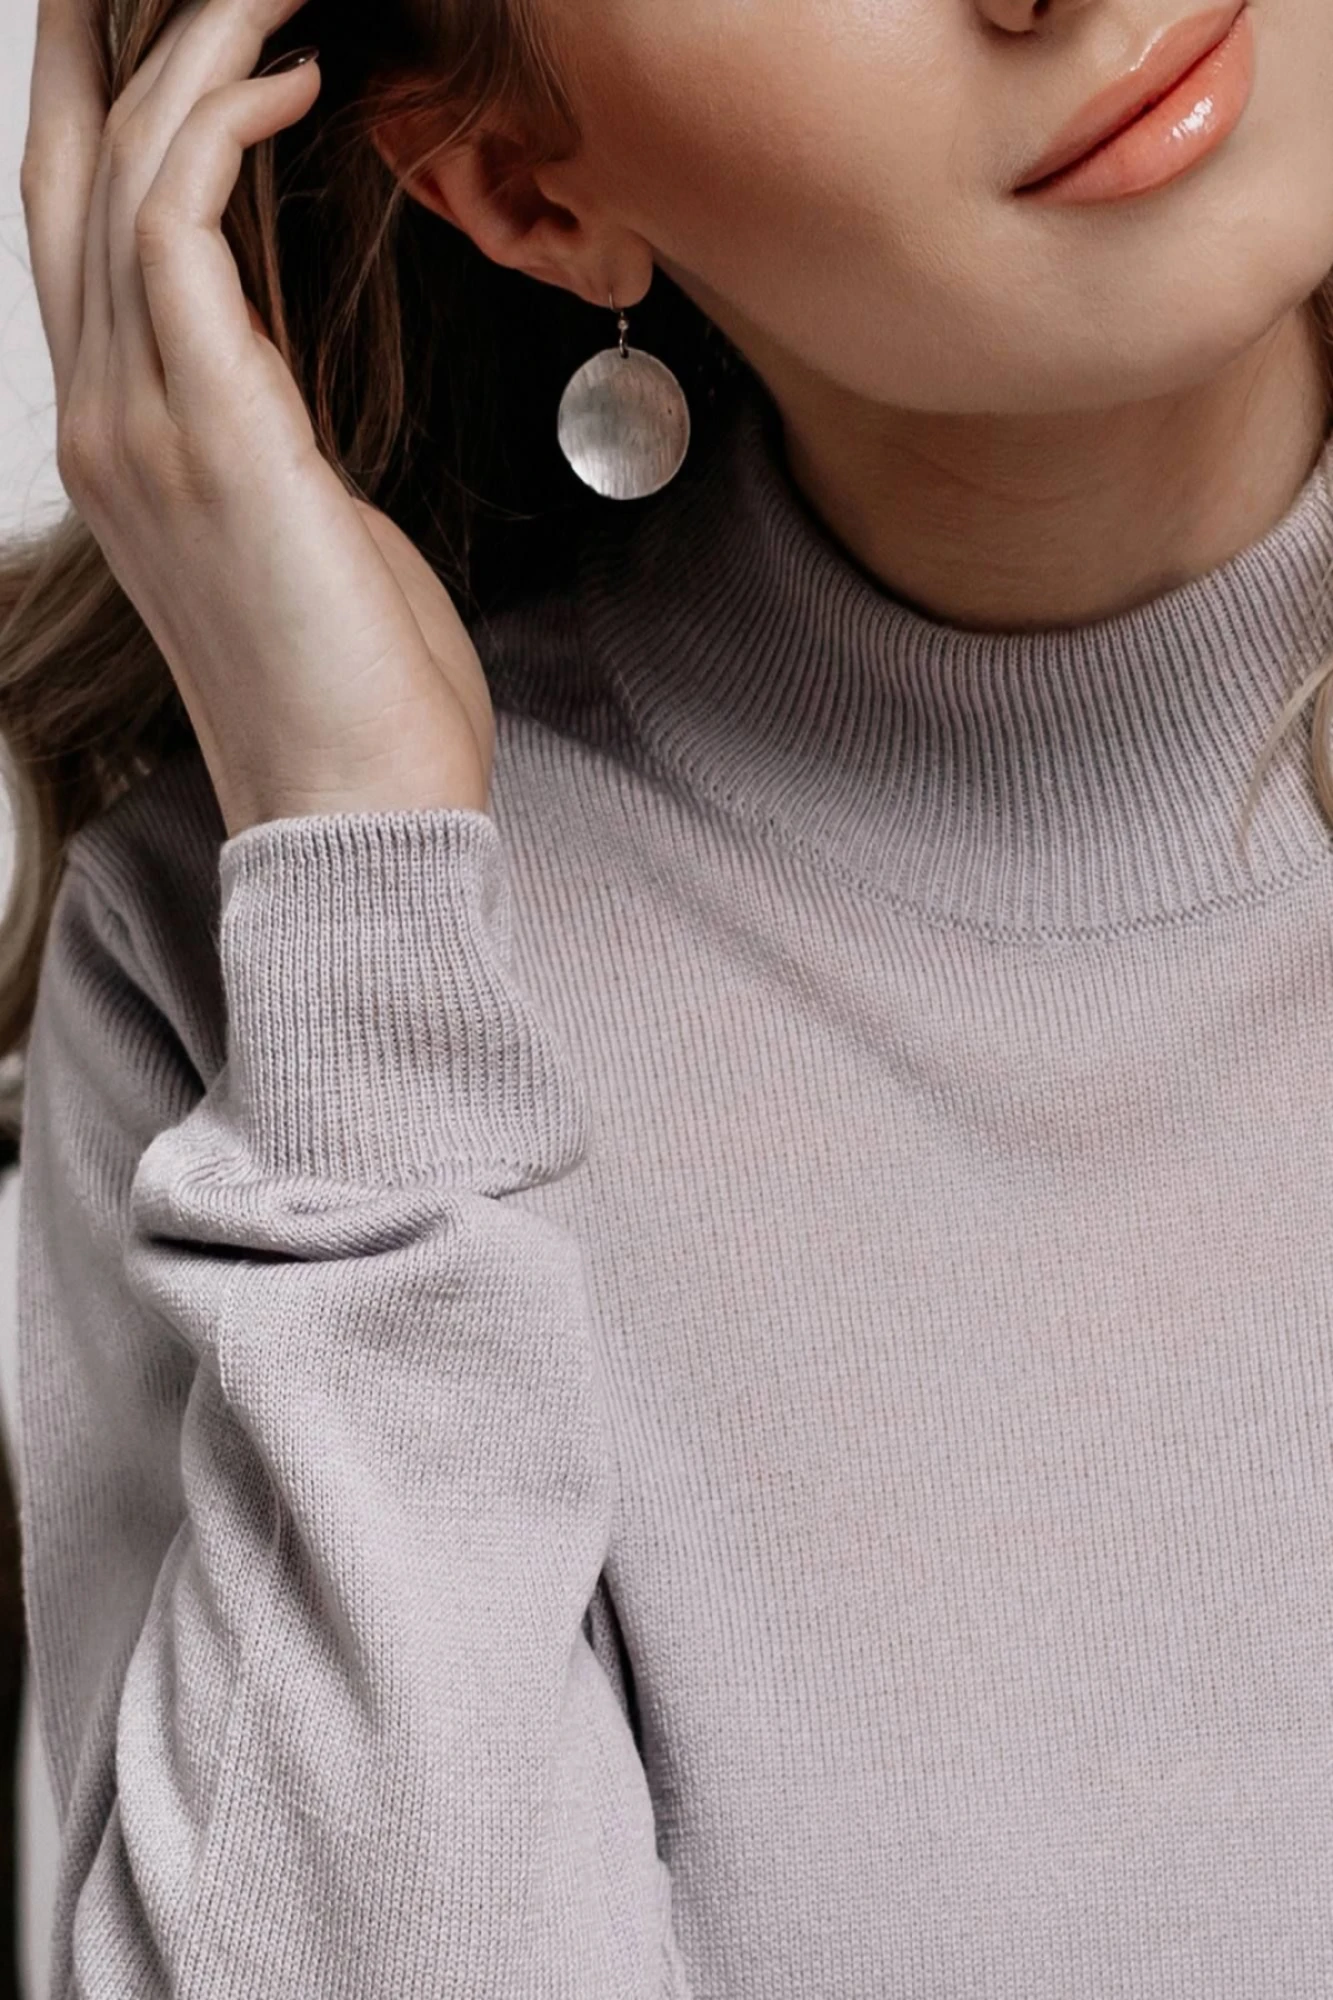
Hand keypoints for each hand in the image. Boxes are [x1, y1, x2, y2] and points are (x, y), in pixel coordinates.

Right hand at [20, 0, 495, 838]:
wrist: (359, 809)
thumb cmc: (353, 685)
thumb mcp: (297, 530)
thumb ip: (261, 435)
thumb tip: (275, 376)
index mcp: (122, 445)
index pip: (81, 236)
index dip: (100, 108)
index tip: (150, 18)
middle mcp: (103, 421)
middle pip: (64, 173)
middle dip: (96, 39)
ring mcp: (139, 425)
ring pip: (119, 170)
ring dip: (184, 45)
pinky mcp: (212, 431)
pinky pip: (181, 221)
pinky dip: (221, 124)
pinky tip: (289, 72)